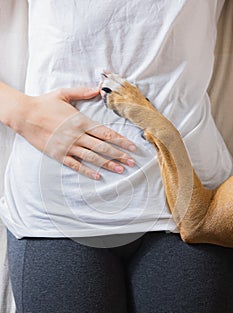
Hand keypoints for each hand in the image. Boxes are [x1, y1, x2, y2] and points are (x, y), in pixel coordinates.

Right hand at [13, 87, 135, 179]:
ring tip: (121, 169)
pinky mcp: (59, 154)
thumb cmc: (44, 103)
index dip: (121, 140)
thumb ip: (83, 92)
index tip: (132, 146)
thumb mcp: (64, 93)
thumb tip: (98, 88)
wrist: (24, 115)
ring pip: (92, 157)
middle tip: (132, 161)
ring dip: (108, 164)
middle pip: (103, 147)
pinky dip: (87, 171)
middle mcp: (77, 135)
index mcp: (81, 121)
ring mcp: (68, 146)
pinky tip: (98, 176)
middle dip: (120, 154)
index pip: (106, 133)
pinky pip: (75, 164)